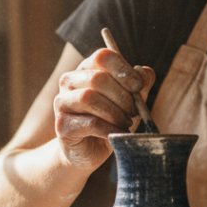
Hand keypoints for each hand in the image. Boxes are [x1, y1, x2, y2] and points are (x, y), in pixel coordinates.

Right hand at [53, 47, 153, 169]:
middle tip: (134, 112)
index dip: (123, 69)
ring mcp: (62, 102)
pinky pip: (90, 122)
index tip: (138, 86)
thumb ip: (139, 86)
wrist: (89, 150)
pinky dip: (110, 129)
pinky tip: (117, 134)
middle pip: (97, 78)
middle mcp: (69, 81)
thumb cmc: (110, 120)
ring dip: (115, 113)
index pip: (103, 56)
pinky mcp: (62, 125)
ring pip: (89, 98)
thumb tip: (145, 72)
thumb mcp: (129, 101)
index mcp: (87, 69)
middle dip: (122, 96)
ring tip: (126, 123)